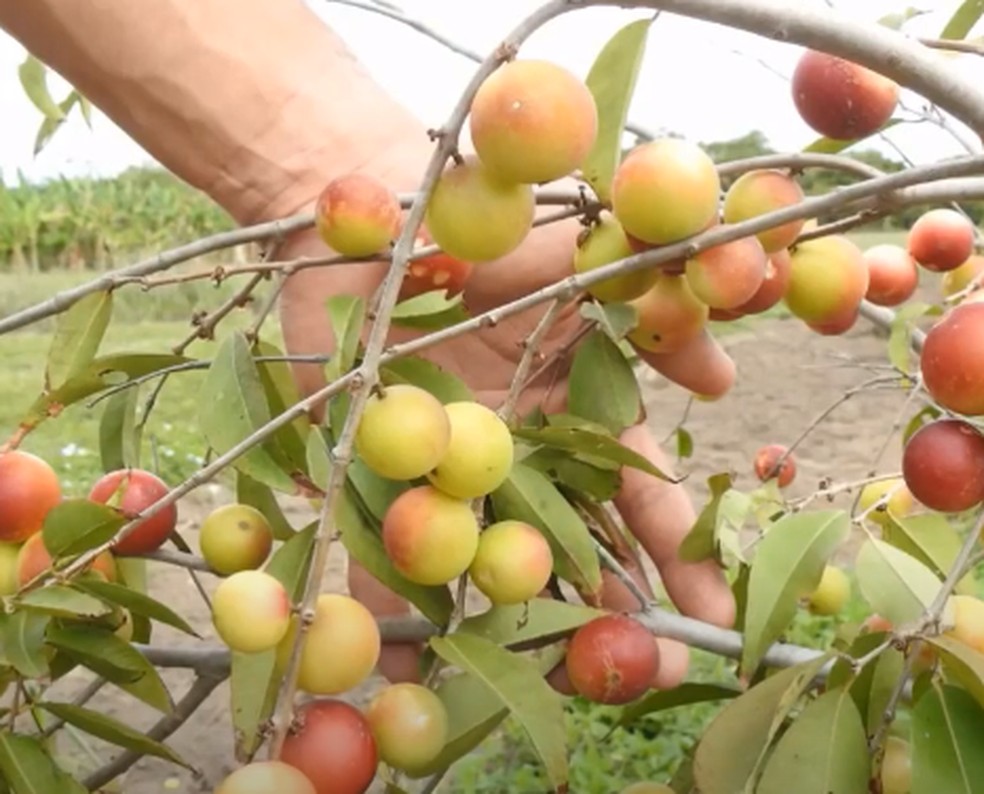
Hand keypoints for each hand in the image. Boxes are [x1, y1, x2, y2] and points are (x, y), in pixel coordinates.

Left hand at [275, 132, 736, 688]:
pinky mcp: (378, 471)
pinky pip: (386, 548)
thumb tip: (727, 377)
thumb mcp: (585, 263)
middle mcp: (519, 448)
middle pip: (576, 546)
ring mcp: (450, 466)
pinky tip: (408, 675)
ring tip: (553, 685)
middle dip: (617, 611)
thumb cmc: (488, 222)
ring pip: (496, 561)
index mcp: (574, 409)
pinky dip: (394, 610)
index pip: (638, 495)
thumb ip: (652, 320)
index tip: (710, 614)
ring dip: (525, 626)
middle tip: (650, 672)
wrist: (377, 200)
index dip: (676, 554)